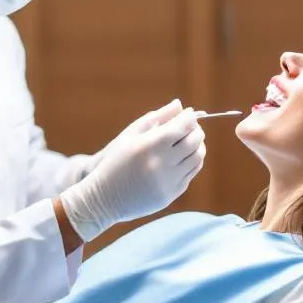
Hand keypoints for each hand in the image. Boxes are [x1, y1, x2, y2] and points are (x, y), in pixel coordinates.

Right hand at [58, 100, 205, 240]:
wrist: (104, 197)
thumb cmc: (115, 160)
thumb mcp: (130, 134)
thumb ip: (157, 117)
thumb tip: (180, 105)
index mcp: (150, 145)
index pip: (184, 126)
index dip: (190, 118)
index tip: (188, 115)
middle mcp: (162, 163)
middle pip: (194, 141)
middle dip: (196, 130)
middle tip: (191, 127)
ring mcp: (168, 181)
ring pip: (197, 158)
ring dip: (198, 146)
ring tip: (189, 141)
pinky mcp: (171, 194)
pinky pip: (191, 174)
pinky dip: (191, 162)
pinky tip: (183, 157)